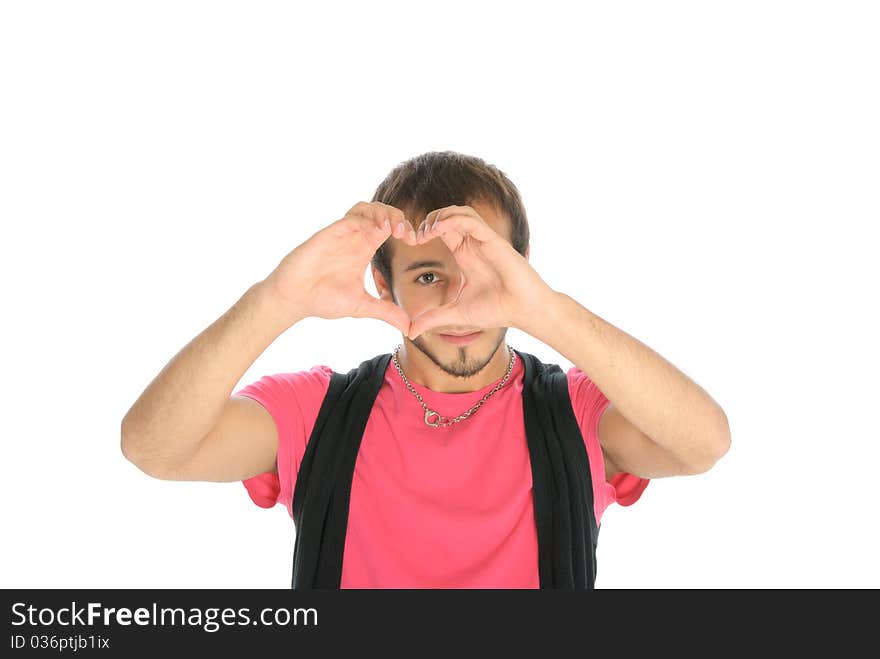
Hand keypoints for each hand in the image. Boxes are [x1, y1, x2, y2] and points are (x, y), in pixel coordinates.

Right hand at [262, 201, 417, 333]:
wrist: (293, 299)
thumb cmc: (322, 299)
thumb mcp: (362, 307)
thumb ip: (386, 313)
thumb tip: (409, 328)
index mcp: (364, 248)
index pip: (389, 227)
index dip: (404, 228)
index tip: (415, 241)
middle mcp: (355, 238)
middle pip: (381, 212)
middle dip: (398, 217)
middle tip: (408, 234)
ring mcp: (343, 233)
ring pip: (367, 207)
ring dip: (385, 213)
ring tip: (395, 228)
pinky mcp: (331, 233)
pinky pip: (352, 215)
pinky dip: (368, 217)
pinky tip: (379, 229)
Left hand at [407, 205, 555, 339]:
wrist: (524, 312)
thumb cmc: (497, 310)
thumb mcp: (456, 314)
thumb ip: (433, 319)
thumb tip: (410, 331)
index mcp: (465, 254)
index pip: (442, 230)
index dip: (425, 230)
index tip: (412, 242)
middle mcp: (474, 244)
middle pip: (449, 215)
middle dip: (429, 219)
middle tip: (416, 234)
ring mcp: (484, 241)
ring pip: (461, 212)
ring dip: (441, 215)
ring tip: (427, 230)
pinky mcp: (495, 242)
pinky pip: (472, 222)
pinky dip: (454, 220)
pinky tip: (438, 229)